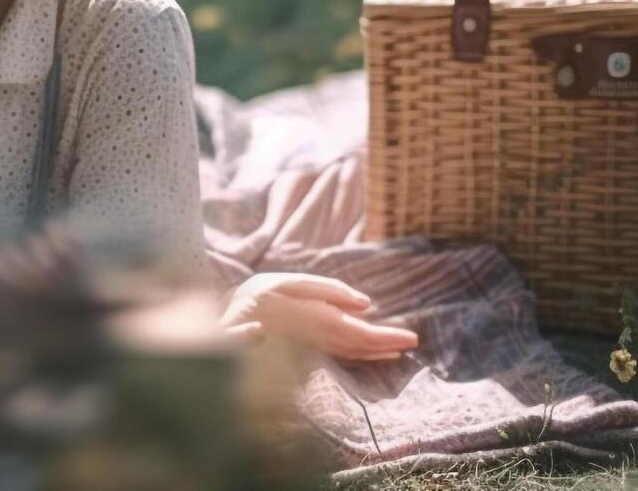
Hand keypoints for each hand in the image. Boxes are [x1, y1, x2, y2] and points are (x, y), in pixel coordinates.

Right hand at [221, 272, 418, 361]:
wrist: (225, 323)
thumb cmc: (258, 296)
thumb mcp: (290, 283)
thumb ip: (328, 291)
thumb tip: (366, 305)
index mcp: (319, 322)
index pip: (362, 335)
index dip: (388, 338)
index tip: (412, 339)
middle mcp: (319, 342)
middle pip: (360, 348)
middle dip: (386, 346)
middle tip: (412, 343)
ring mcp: (312, 352)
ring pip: (351, 354)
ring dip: (375, 352)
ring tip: (396, 348)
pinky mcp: (305, 354)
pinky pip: (339, 355)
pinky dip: (358, 354)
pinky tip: (369, 352)